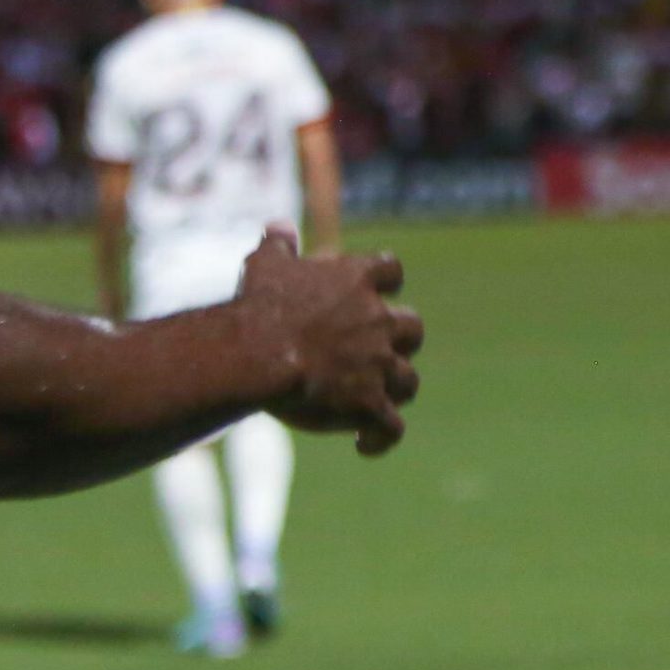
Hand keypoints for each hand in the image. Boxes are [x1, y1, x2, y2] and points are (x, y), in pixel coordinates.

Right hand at [234, 226, 423, 456]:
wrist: (256, 354)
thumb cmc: (258, 306)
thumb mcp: (266, 265)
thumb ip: (279, 245)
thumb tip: (278, 224)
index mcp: (358, 282)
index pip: (391, 270)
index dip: (385, 281)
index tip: (375, 291)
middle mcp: (379, 322)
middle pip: (413, 329)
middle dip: (399, 340)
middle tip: (373, 352)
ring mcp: (379, 365)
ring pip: (408, 380)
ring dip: (394, 388)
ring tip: (371, 400)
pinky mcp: (370, 405)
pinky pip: (391, 428)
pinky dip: (382, 437)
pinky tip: (364, 444)